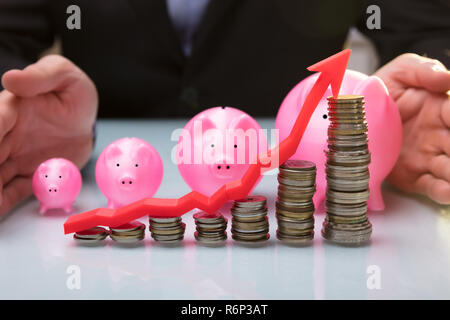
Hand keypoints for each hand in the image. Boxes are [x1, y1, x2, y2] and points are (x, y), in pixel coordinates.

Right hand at [0, 55, 97, 216]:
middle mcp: (7, 136)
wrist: (86, 119)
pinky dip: (3, 203)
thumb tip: (11, 79)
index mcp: (11, 109)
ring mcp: (16, 157)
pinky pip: (14, 190)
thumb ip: (42, 76)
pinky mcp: (31, 173)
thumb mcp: (64, 76)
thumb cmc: (72, 93)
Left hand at [375, 53, 449, 203]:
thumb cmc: (383, 89)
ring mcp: (427, 158)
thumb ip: (424, 71)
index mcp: (441, 109)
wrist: (356, 111)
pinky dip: (443, 192)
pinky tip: (447, 193)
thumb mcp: (401, 72)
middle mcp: (438, 136)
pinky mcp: (413, 176)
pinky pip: (432, 186)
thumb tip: (448, 79)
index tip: (449, 120)